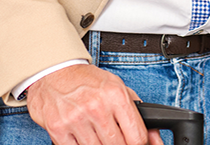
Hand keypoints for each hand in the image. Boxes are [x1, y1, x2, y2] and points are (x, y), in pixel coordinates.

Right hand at [26, 64, 163, 144]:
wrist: (55, 72)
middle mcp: (97, 107)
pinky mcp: (59, 130)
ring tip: (97, 132)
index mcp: (115, 95)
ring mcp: (77, 119)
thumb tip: (155, 138)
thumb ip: (138, 112)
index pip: (137, 136)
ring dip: (100, 144)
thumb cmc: (87, 80)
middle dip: (119, 143)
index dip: (140, 144)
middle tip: (114, 135)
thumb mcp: (117, 87)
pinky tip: (84, 135)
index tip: (136, 142)